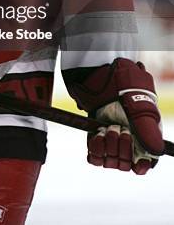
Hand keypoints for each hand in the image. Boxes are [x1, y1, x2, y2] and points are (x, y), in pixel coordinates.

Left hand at [66, 58, 163, 173]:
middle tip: (121, 129)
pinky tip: (99, 135)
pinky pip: (94, 157)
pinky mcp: (96, 140)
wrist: (103, 82)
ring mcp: (110, 143)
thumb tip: (155, 153)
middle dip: (123, 147)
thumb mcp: (142, 110)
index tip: (136, 160)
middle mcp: (126, 145)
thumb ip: (149, 131)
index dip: (140, 166)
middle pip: (125, 164)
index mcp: (142, 141)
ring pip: (110, 162)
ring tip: (109, 128)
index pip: (142, 167)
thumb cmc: (127, 94)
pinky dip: (96, 148)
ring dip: (109, 145)